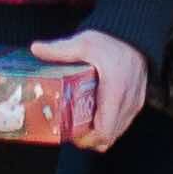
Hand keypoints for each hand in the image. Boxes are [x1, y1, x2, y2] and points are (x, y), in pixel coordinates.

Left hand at [36, 26, 148, 148]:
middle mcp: (128, 103)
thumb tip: (36, 49)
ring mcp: (134, 104)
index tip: (69, 134)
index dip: (85, 140)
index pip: (103, 132)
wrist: (137, 33)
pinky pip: (121, 124)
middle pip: (107, 138)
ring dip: (97, 132)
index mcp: (115, 93)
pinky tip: (93, 112)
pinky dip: (107, 124)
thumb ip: (61, 49)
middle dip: (87, 138)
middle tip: (70, 129)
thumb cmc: (112, 40)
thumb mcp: (85, 43)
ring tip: (79, 121)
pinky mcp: (136, 102)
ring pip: (115, 133)